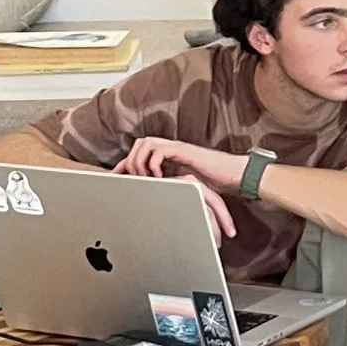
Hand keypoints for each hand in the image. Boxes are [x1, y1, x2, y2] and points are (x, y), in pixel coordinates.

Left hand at [116, 136, 243, 243]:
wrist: (232, 174)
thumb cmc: (213, 182)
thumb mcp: (185, 186)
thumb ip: (169, 187)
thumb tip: (152, 202)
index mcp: (167, 158)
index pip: (139, 155)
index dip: (125, 165)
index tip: (115, 179)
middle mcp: (170, 150)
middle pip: (139, 144)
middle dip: (130, 161)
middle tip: (131, 179)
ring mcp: (176, 148)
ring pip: (146, 143)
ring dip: (140, 160)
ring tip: (145, 178)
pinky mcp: (184, 151)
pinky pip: (160, 151)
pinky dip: (153, 163)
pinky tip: (158, 177)